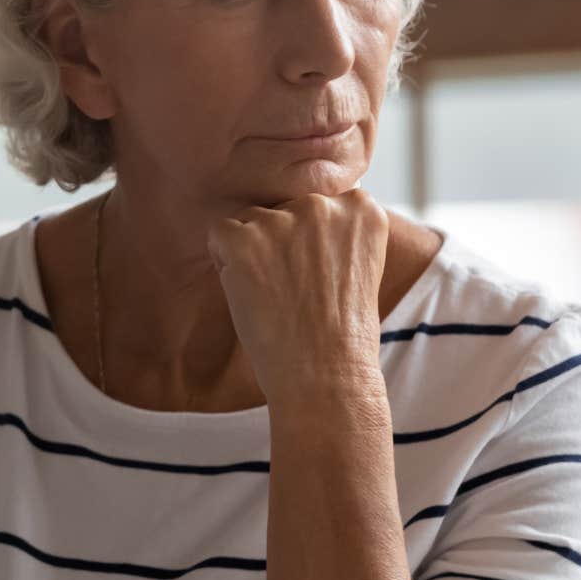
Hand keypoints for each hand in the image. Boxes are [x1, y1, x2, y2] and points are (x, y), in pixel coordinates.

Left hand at [206, 188, 388, 400]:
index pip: (317, 204)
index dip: (310, 243)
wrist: (326, 375)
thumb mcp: (356, 265)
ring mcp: (282, 219)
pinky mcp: (244, 240)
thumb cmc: (341, 332)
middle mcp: (323, 204)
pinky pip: (219, 234)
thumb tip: (293, 212)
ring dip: (253, 255)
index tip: (321, 278)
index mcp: (361, 207)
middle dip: (281, 245)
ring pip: (250, 223)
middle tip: (297, 292)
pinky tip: (250, 293)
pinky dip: (224, 263)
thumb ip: (333, 229)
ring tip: (277, 296)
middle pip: (282, 209)